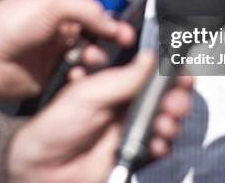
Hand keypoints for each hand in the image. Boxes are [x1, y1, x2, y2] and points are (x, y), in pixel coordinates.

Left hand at [0, 0, 134, 98]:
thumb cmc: (8, 23)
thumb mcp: (50, 4)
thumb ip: (86, 9)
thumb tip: (114, 22)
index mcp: (57, 1)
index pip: (94, 1)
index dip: (112, 7)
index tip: (129, 15)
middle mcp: (60, 24)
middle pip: (97, 27)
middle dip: (112, 32)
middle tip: (125, 39)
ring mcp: (57, 49)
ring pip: (91, 51)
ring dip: (98, 54)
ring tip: (91, 57)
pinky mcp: (52, 73)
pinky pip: (78, 73)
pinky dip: (84, 73)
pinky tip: (78, 72)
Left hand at [7, 52, 192, 182]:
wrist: (42, 167)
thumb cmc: (56, 126)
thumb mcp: (89, 94)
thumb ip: (124, 78)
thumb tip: (152, 57)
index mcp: (115, 84)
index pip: (150, 72)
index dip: (169, 71)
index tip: (182, 71)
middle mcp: (126, 104)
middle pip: (164, 96)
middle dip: (176, 96)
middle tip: (176, 100)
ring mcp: (131, 128)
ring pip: (166, 119)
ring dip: (172, 119)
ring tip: (165, 123)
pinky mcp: (133, 152)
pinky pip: (159, 146)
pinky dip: (164, 144)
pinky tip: (158, 142)